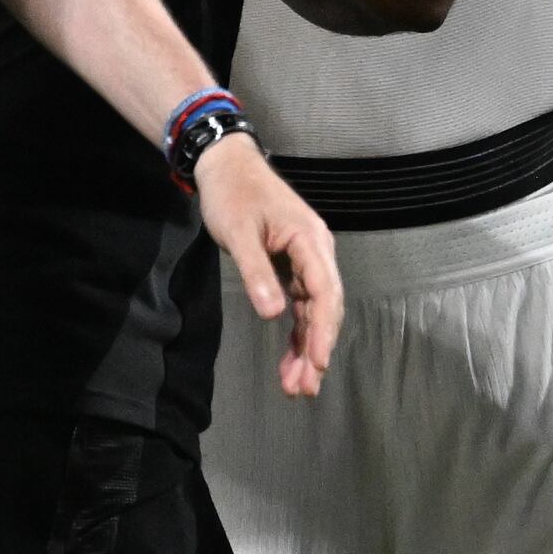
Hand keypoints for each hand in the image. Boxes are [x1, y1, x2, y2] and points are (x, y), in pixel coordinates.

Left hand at [196, 136, 344, 397]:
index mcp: (309, 241)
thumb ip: (256, 273)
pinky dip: (297, 331)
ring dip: (307, 346)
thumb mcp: (239, 233)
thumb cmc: (232, 194)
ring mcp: (307, 260)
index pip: (325, 292)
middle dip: (317, 348)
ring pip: (314, 311)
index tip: (317, 362)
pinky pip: (302, 304)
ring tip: (297, 386)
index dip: (322, 331)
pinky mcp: (293, 266)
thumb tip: (274, 314)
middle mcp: (316, 252)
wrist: (226, 165)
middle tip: (305, 388)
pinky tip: (292, 359)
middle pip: (326, 308)